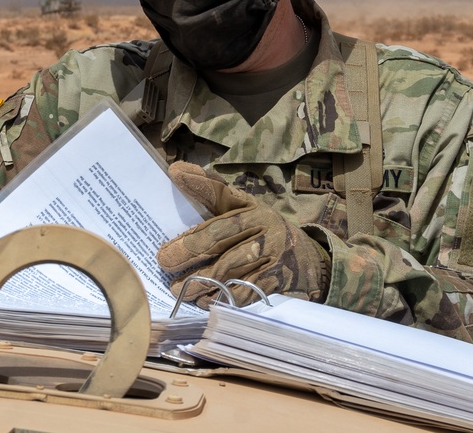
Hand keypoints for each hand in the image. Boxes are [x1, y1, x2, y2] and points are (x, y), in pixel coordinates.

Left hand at [157, 162, 329, 306]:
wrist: (308, 260)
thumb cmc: (262, 230)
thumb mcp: (242, 207)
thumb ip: (210, 191)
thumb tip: (175, 170)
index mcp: (252, 208)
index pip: (219, 202)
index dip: (197, 196)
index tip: (174, 184)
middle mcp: (264, 228)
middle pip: (221, 239)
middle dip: (189, 250)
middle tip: (164, 261)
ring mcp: (273, 255)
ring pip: (230, 268)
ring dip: (202, 280)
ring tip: (178, 289)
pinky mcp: (277, 281)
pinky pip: (246, 291)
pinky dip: (224, 298)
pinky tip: (205, 302)